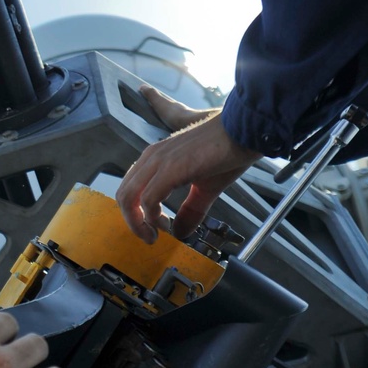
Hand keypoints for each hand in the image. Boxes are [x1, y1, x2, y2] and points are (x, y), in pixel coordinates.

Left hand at [117, 93, 258, 242]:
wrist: (244, 130)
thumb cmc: (228, 150)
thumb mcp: (206, 188)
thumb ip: (191, 210)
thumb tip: (181, 233)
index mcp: (156, 158)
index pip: (130, 188)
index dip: (135, 213)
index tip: (153, 228)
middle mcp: (152, 157)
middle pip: (123, 194)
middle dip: (132, 222)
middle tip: (150, 237)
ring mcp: (159, 161)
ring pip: (129, 197)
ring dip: (138, 223)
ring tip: (155, 235)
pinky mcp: (171, 168)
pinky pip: (148, 198)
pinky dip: (152, 217)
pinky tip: (167, 224)